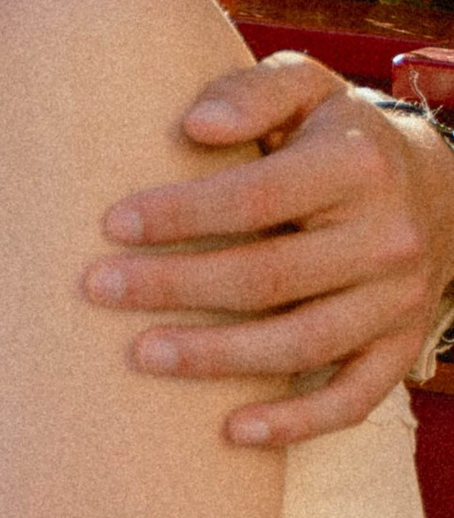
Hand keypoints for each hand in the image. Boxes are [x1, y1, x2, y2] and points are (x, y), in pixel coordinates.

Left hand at [86, 54, 449, 444]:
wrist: (436, 186)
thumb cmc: (336, 134)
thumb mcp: (306, 86)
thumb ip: (251, 92)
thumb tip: (195, 124)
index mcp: (358, 166)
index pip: (258, 198)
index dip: (182, 215)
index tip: (112, 224)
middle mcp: (388, 237)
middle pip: (270, 277)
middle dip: (176, 286)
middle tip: (97, 289)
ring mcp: (399, 300)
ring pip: (303, 344)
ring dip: (218, 357)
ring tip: (141, 354)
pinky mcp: (401, 348)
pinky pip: (353, 399)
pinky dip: (297, 423)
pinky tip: (232, 431)